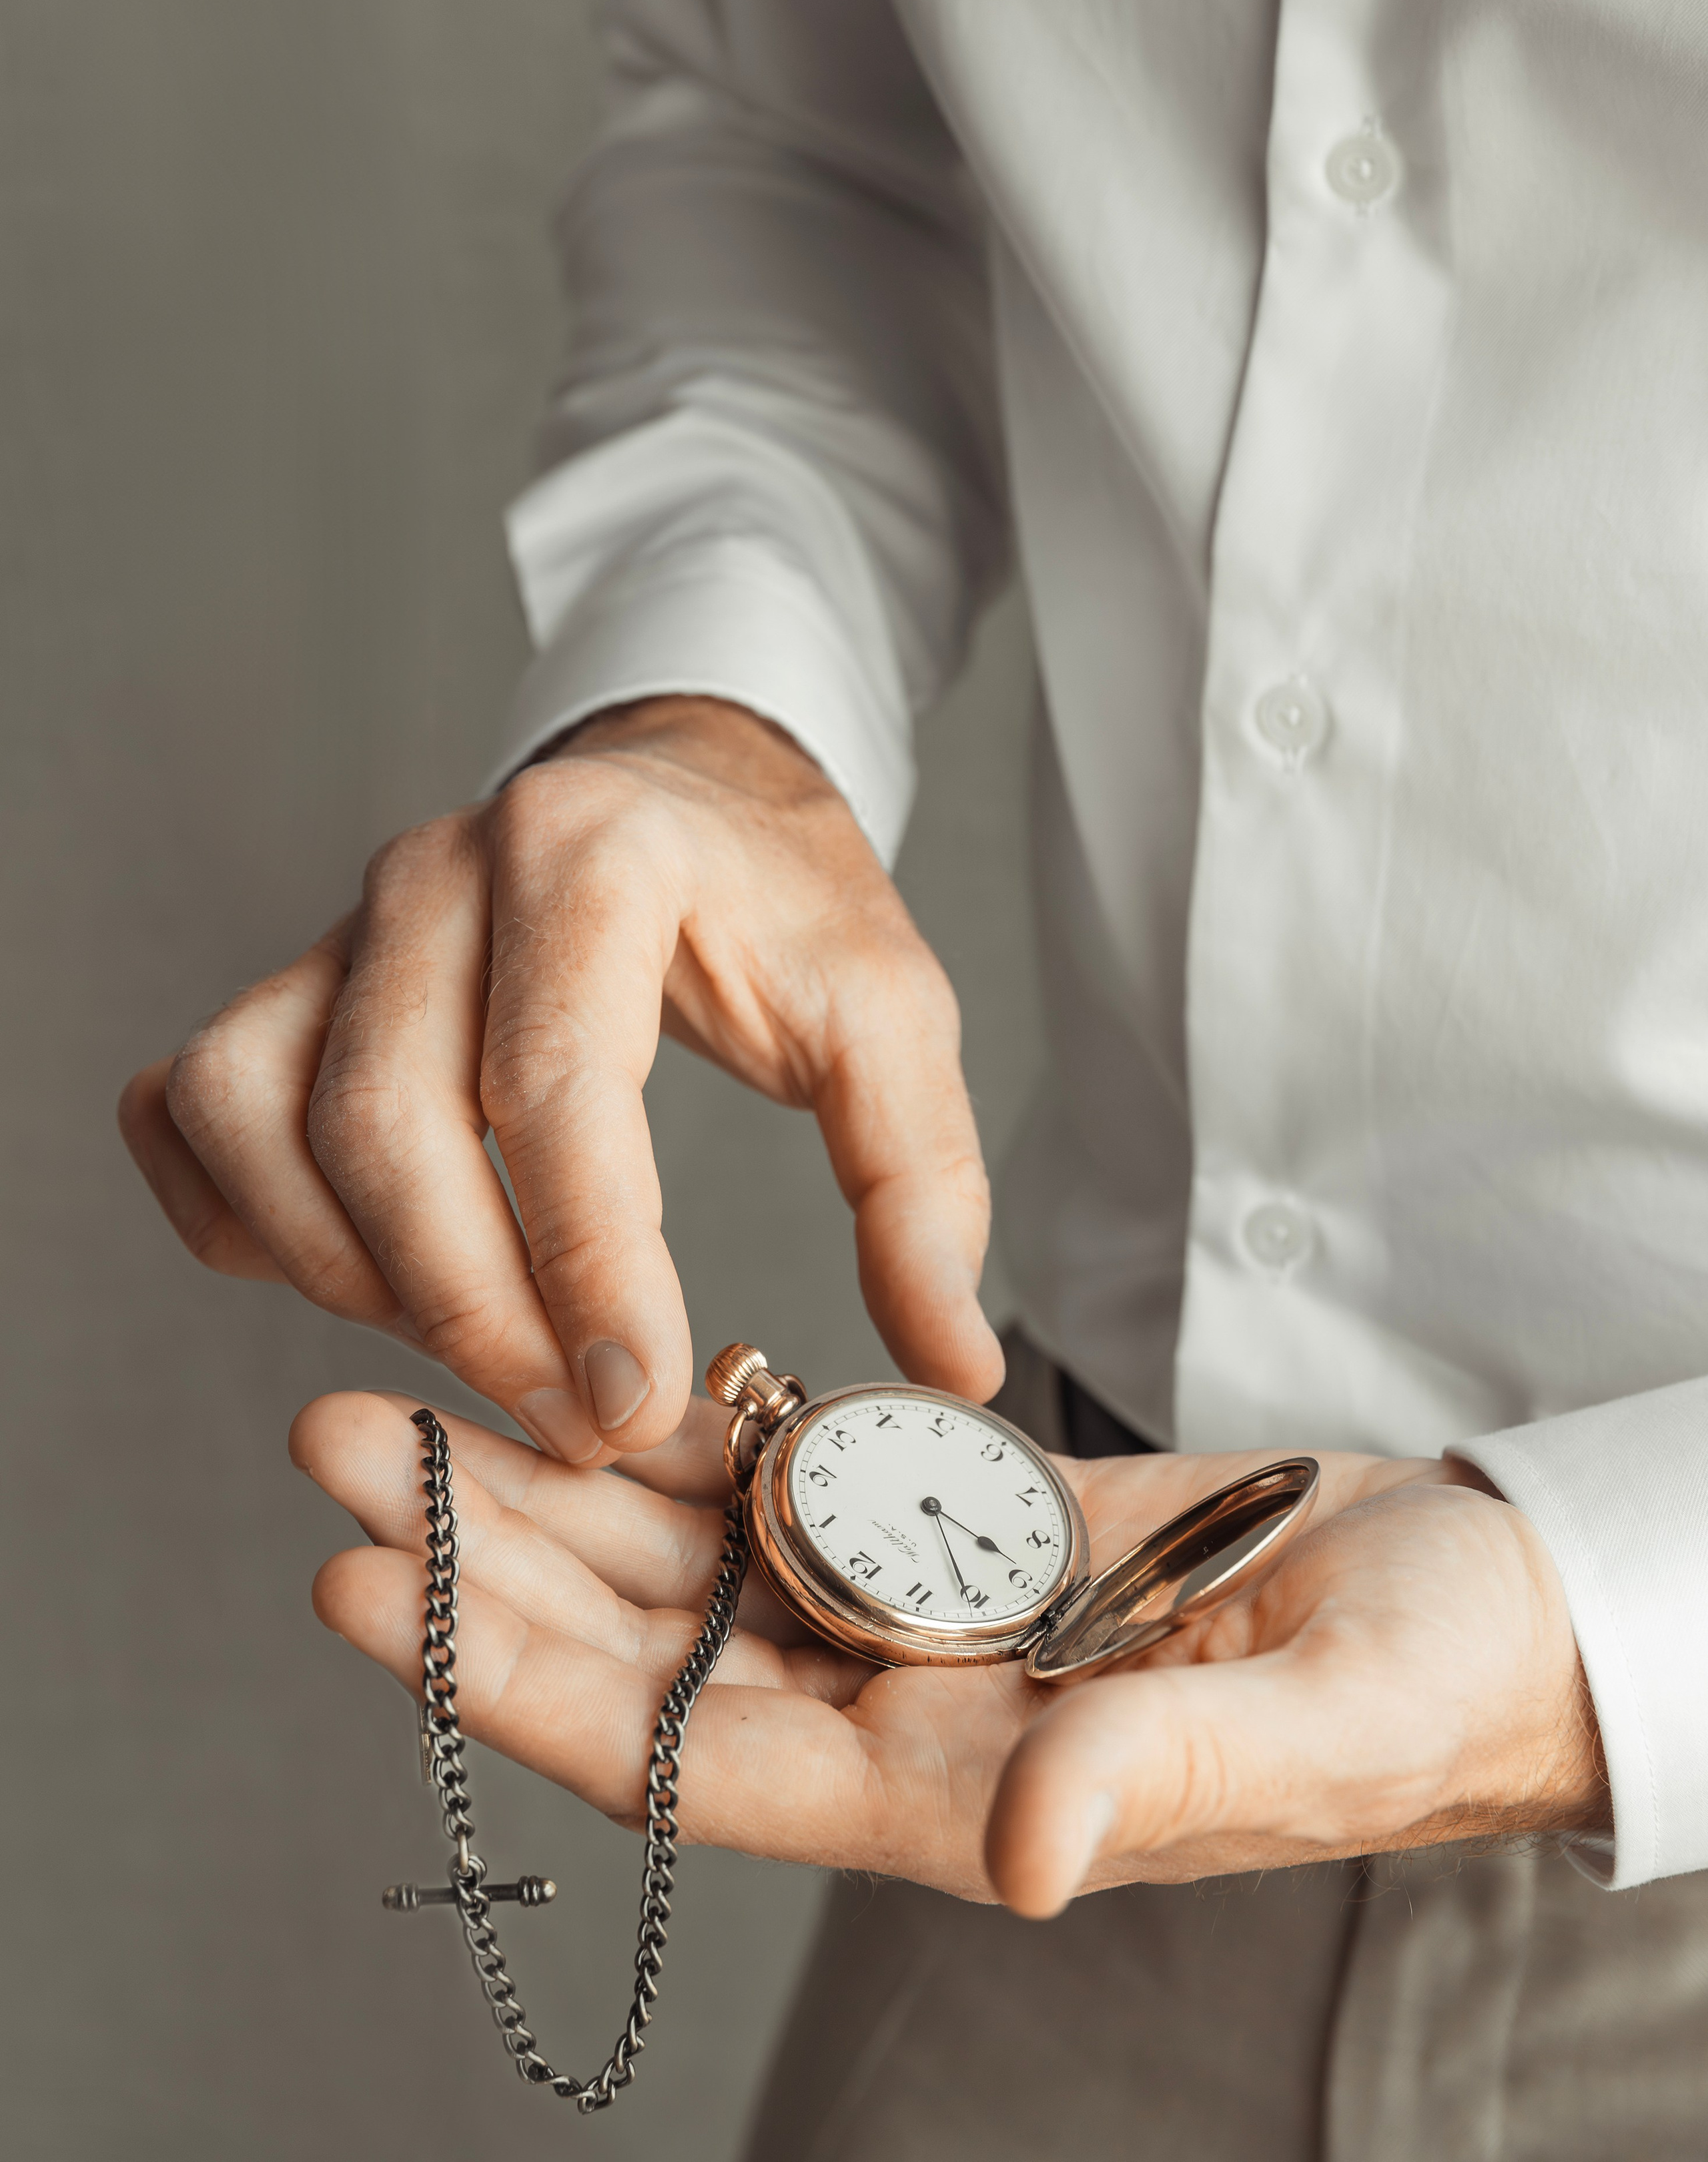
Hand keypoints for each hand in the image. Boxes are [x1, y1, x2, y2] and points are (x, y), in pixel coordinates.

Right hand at [119, 698, 1002, 1459]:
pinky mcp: (285, 979)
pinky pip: (190, 1110)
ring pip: (256, 1116)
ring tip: (486, 1347)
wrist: (679, 791)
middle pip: (380, 1118)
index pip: (550, 1081)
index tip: (632, 1401)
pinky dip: (245, 1219)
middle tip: (578, 1418)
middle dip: (471, 1308)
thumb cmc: (776, 906)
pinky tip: (362, 1275)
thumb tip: (948, 1364)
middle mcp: (437, 873)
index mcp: (594, 855)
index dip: (585, 1266)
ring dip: (350, 1274)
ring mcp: (340, 924)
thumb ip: (920, 1183)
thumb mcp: (888, 1014)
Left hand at [295, 1390, 1609, 1915]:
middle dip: (477, 1561)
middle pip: (639, 1645)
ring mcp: (915, 1611)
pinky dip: (675, 1431)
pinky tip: (582, 1374)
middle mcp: (899, 1709)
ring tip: (402, 1402)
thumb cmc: (1422, 1681)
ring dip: (543, 1482)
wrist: (1473, 1606)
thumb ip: (1166, 1775)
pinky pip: (778, 1479)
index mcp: (956, 1788)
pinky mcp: (950, 1522)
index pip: (689, 1751)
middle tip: (336, 1456)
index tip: (372, 1597)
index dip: (521, 1686)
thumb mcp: (1317, 1727)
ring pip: (681, 1555)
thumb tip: (1024, 1851)